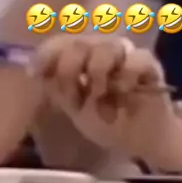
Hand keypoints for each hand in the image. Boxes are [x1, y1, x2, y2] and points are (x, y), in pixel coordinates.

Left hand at [33, 36, 181, 168]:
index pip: (61, 43)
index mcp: (83, 56)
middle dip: (70, 70)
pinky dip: (125, 78)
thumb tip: (33, 70)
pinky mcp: (149, 63)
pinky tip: (124, 93)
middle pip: (80, 43)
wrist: (141, 139)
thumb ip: (58, 88)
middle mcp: (103, 48)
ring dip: (98, 75)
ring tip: (100, 95)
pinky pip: (134, 60)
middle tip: (76, 96)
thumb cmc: (107, 121)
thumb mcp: (75, 108)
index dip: (47, 54)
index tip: (35, 73)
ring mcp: (127, 53)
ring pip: (107, 47)